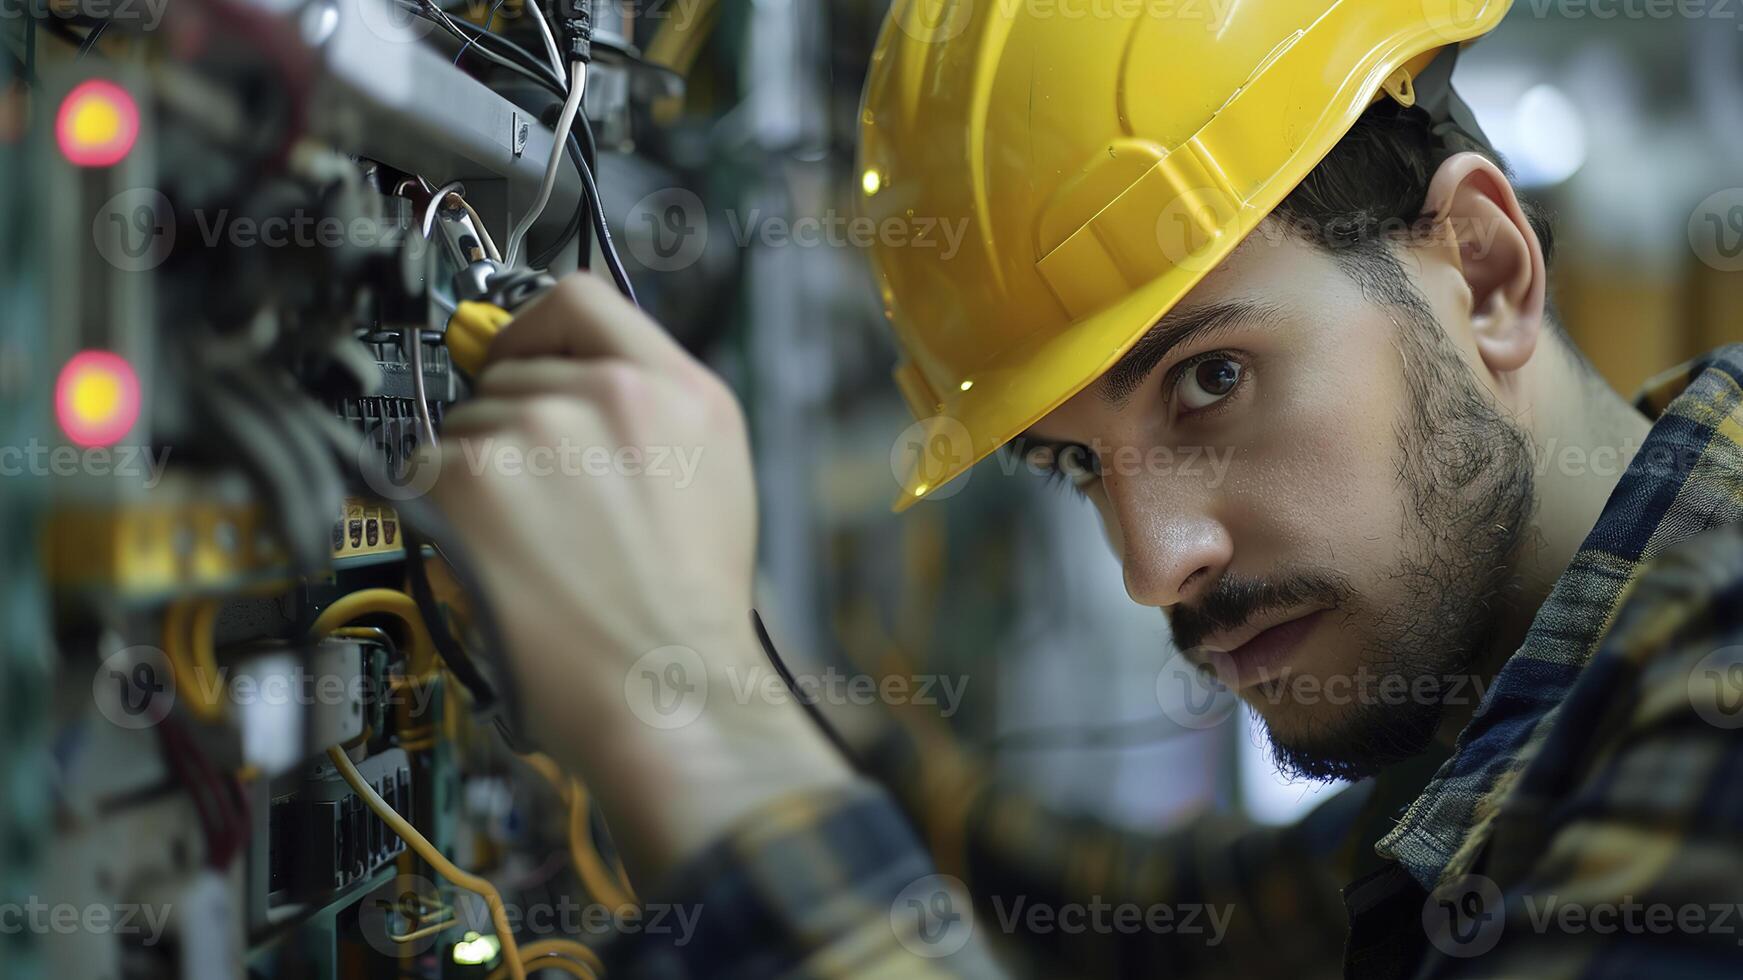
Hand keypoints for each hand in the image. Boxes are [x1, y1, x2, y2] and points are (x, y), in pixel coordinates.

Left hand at [429, 273, 853, 882]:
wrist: (670, 690)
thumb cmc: (690, 610)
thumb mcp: (715, 478)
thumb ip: (652, 407)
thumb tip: (569, 372)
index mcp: (681, 390)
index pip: (580, 298)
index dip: (536, 328)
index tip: (515, 354)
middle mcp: (611, 394)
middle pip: (514, 369)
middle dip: (514, 426)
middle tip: (547, 504)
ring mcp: (538, 430)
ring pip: (467, 424)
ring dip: (479, 476)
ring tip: (535, 546)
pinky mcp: (473, 478)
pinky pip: (426, 471)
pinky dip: (442, 514)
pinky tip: (496, 560)